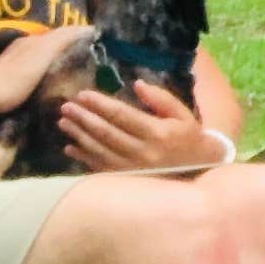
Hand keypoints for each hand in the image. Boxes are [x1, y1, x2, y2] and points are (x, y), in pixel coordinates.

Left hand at [0, 24, 97, 117]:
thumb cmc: (15, 77)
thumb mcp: (42, 54)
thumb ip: (62, 39)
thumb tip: (86, 28)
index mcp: (35, 40)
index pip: (65, 32)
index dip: (83, 33)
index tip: (103, 39)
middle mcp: (27, 46)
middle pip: (55, 41)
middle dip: (74, 44)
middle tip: (96, 54)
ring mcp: (18, 61)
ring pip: (46, 53)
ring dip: (62, 56)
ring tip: (81, 66)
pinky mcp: (13, 76)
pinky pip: (39, 66)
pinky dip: (51, 67)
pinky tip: (56, 78)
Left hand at [59, 79, 216, 171]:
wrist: (200, 170)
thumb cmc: (190, 138)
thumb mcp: (183, 114)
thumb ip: (161, 98)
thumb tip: (137, 84)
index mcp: (157, 133)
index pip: (122, 115)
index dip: (100, 104)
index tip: (83, 94)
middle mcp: (143, 152)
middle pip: (106, 133)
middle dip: (83, 118)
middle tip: (66, 106)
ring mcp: (133, 168)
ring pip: (99, 150)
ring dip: (79, 135)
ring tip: (64, 122)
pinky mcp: (127, 179)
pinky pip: (100, 167)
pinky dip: (83, 157)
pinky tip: (70, 147)